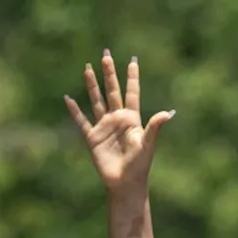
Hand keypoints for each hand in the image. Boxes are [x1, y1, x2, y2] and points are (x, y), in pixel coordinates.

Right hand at [64, 51, 174, 194]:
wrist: (125, 183)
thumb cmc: (140, 165)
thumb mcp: (148, 144)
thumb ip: (155, 126)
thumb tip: (169, 113)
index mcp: (132, 119)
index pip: (132, 93)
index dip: (132, 77)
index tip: (133, 60)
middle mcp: (117, 119)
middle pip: (112, 91)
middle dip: (109, 73)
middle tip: (105, 54)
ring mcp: (104, 127)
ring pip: (97, 100)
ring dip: (92, 85)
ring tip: (87, 67)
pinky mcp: (93, 138)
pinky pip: (82, 121)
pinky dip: (74, 110)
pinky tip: (68, 98)